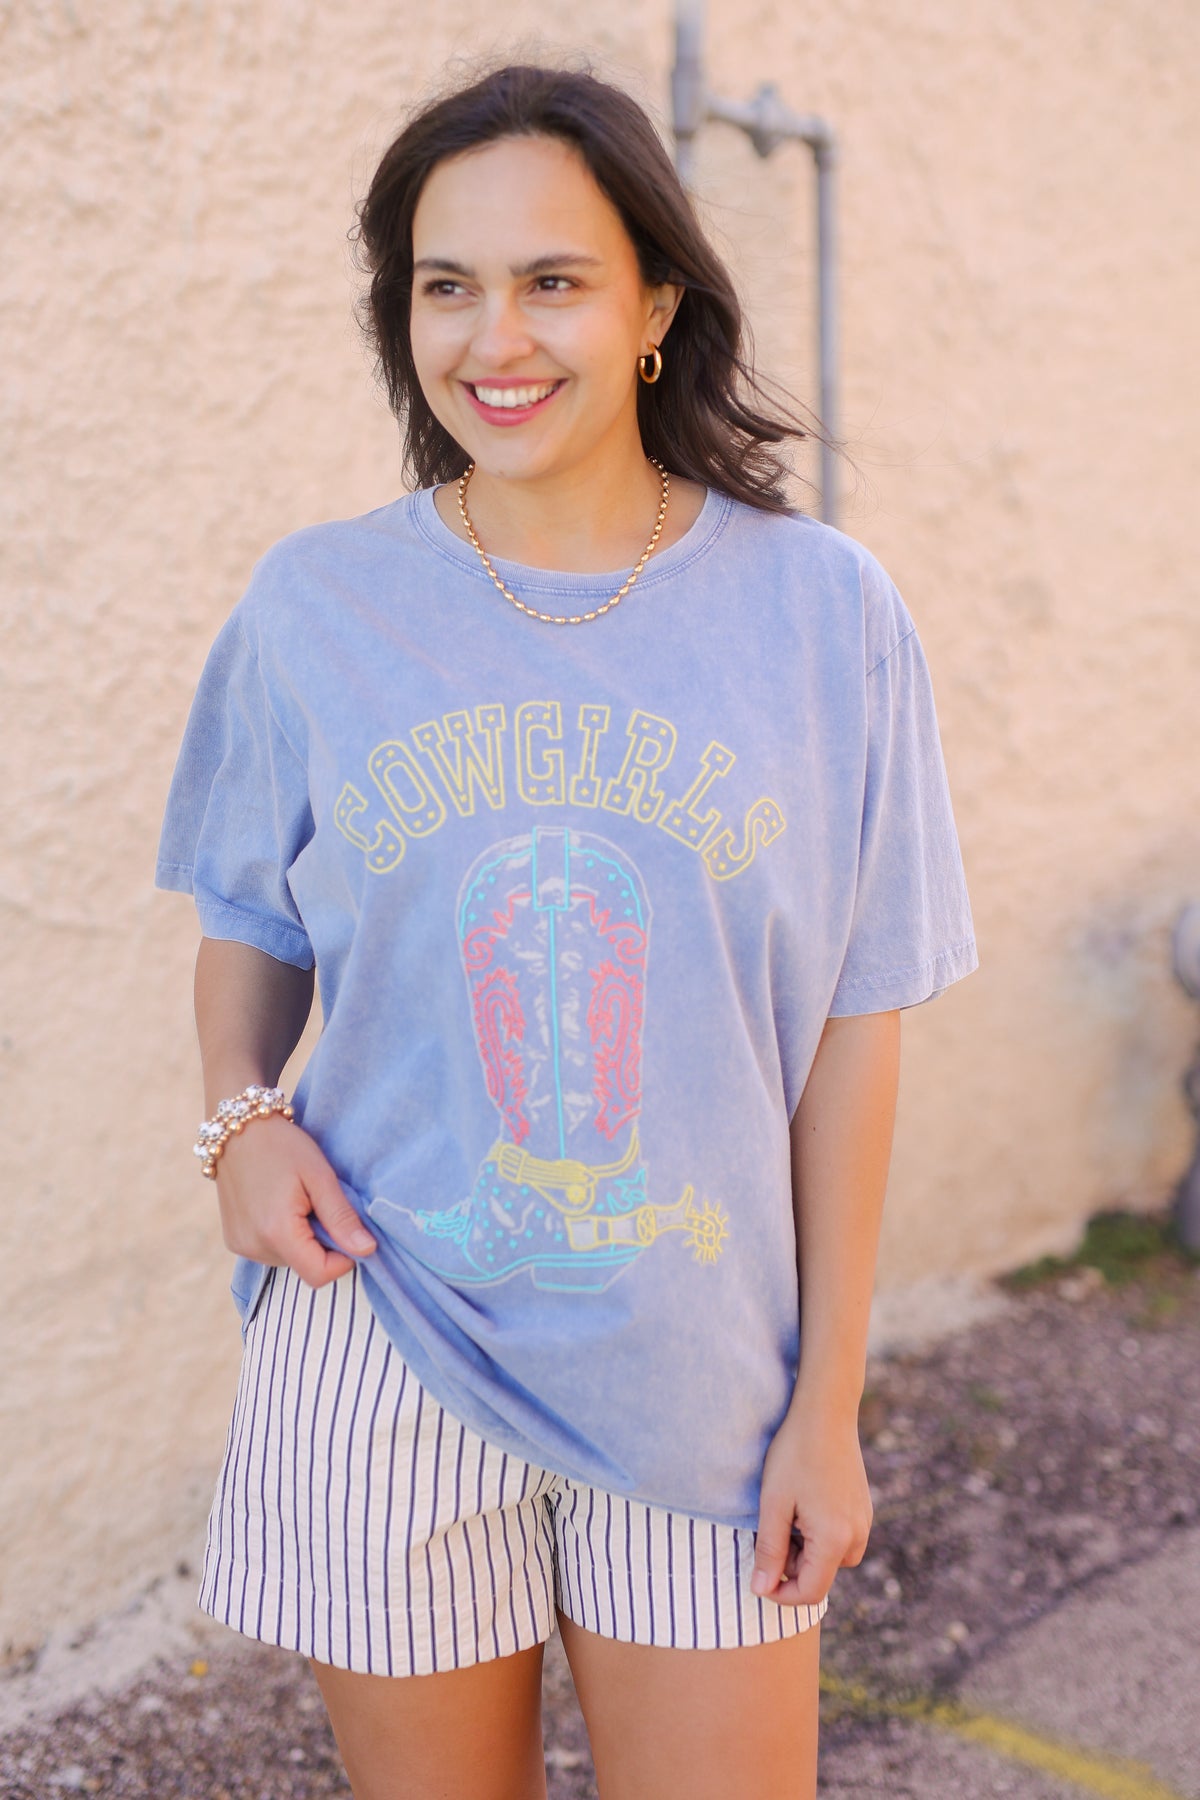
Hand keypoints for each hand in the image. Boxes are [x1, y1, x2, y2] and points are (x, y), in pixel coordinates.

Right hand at [213, 1114, 375, 1287]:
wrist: (237, 1129)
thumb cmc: (282, 1146)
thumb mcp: (320, 1176)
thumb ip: (342, 1217)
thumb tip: (368, 1251)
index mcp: (276, 1232)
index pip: (320, 1275)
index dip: (343, 1259)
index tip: (346, 1228)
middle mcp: (253, 1247)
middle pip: (305, 1267)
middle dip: (321, 1244)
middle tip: (317, 1204)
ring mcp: (240, 1246)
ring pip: (289, 1260)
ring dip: (302, 1239)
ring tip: (297, 1202)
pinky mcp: (233, 1241)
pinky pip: (270, 1251)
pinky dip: (283, 1236)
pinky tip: (279, 1206)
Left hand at [750, 1390, 872, 1606]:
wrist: (825, 1411)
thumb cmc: (794, 1454)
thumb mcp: (774, 1503)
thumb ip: (769, 1550)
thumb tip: (760, 1590)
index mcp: (835, 1540)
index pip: (810, 1592)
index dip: (781, 1594)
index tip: (758, 1577)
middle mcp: (857, 1535)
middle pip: (822, 1576)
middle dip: (792, 1566)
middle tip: (771, 1529)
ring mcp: (864, 1521)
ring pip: (832, 1559)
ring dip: (807, 1551)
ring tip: (787, 1514)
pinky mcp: (863, 1508)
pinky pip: (842, 1538)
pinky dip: (820, 1534)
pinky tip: (804, 1503)